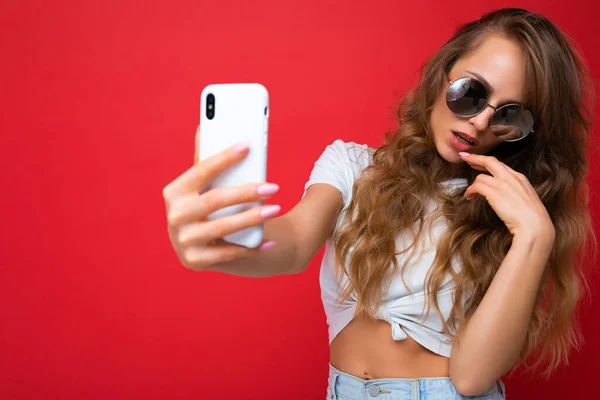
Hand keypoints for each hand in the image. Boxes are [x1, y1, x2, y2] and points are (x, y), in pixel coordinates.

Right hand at [162, 126, 279, 271]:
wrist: (198, 247)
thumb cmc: (204, 207)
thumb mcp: (200, 187)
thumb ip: (203, 160)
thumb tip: (204, 126)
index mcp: (174, 192)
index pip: (201, 170)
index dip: (224, 157)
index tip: (247, 146)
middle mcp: (174, 216)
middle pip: (215, 200)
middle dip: (246, 192)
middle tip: (273, 187)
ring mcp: (183, 241)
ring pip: (224, 227)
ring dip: (253, 218)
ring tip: (275, 209)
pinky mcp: (195, 261)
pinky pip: (229, 253)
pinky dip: (252, 247)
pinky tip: (270, 241)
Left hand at [459, 152, 554, 239]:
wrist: (534, 226)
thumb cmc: (532, 218)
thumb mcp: (526, 198)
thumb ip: (515, 191)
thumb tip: (504, 194)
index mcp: (520, 178)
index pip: (500, 165)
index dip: (487, 162)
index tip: (477, 161)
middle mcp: (511, 178)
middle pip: (490, 161)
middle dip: (476, 157)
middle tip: (465, 157)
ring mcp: (502, 185)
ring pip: (480, 177)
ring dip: (472, 185)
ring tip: (470, 194)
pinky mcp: (494, 193)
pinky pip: (476, 186)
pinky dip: (470, 191)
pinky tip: (469, 197)